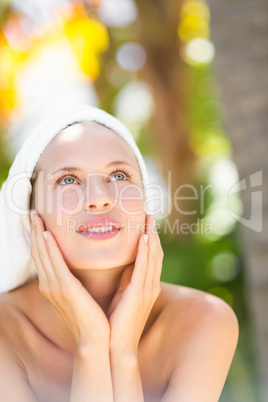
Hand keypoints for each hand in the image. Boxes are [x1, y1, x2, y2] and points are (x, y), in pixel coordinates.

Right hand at [30, 211, 109, 345]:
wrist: (95, 338)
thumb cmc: (91, 315)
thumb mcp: (80, 293)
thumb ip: (76, 278)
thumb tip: (83, 262)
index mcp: (53, 285)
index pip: (43, 256)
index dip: (38, 238)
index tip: (39, 221)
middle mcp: (49, 284)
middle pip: (38, 252)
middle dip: (34, 231)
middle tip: (33, 213)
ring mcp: (55, 286)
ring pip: (42, 254)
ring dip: (38, 234)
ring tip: (36, 217)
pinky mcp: (65, 288)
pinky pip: (54, 264)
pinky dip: (49, 248)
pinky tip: (46, 235)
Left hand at [107, 215, 162, 353]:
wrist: (118, 346)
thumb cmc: (118, 321)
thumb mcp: (123, 294)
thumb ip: (126, 278)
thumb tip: (123, 261)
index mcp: (147, 285)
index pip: (152, 256)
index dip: (150, 238)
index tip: (145, 221)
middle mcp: (151, 284)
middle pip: (155, 253)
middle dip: (153, 232)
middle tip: (149, 213)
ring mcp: (147, 288)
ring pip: (153, 257)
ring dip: (151, 236)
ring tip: (148, 219)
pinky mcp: (139, 293)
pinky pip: (144, 267)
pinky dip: (146, 251)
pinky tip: (144, 237)